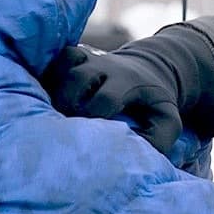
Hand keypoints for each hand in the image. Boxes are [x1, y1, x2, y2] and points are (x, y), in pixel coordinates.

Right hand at [42, 43, 182, 154]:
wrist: (150, 68)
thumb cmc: (154, 103)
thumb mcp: (167, 121)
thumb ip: (159, 140)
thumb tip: (134, 157)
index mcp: (127, 83)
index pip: (105, 99)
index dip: (93, 117)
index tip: (88, 135)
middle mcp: (105, 67)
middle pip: (77, 79)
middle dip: (67, 102)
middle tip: (63, 125)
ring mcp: (88, 58)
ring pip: (64, 65)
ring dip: (54, 89)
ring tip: (51, 113)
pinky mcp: (76, 56)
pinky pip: (56, 57)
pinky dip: (48, 72)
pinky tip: (46, 93)